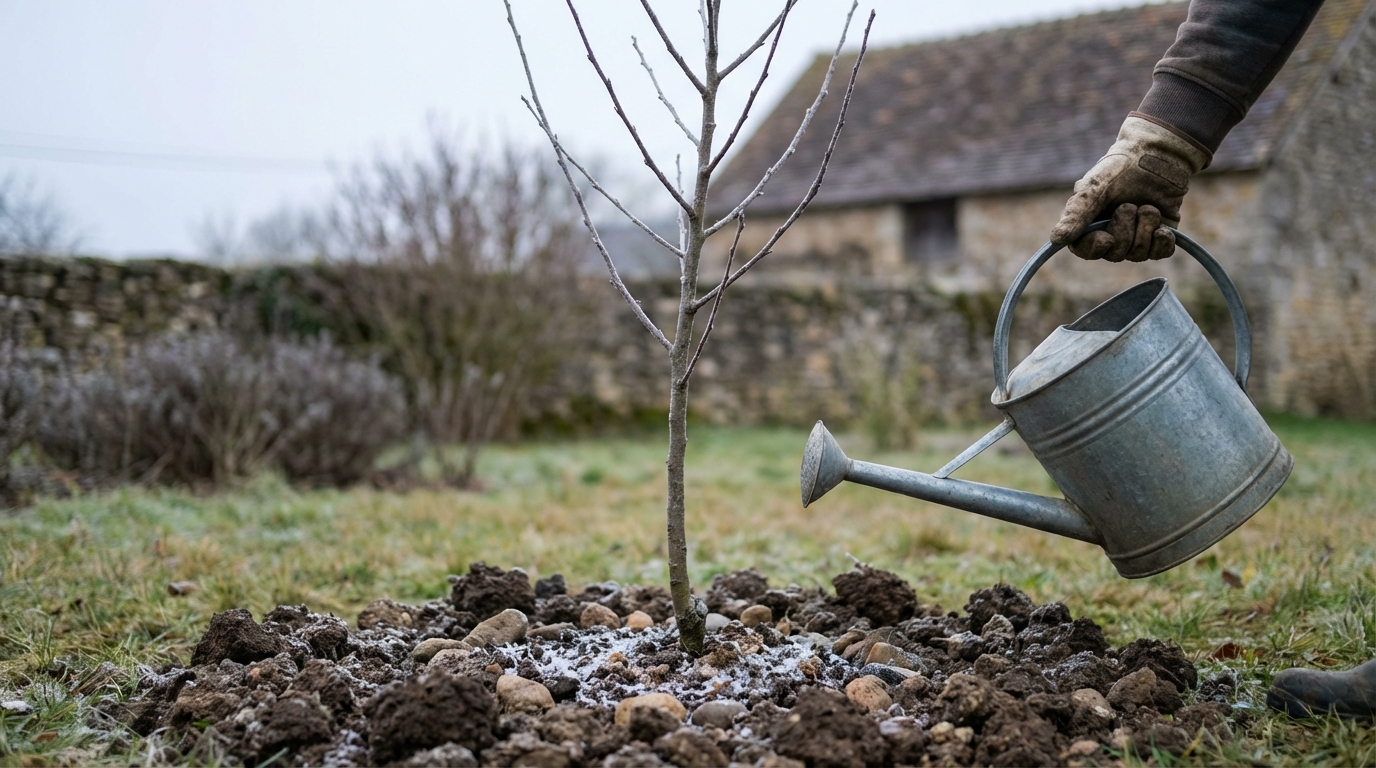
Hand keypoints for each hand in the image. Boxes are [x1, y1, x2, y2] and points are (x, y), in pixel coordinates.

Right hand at [1050, 114, 1210, 261]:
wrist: (1159, 154)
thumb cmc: (1122, 167)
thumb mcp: (1096, 187)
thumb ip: (1077, 213)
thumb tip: (1055, 240)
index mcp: (1090, 223)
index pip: (1086, 250)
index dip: (1096, 248)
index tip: (1106, 238)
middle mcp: (1111, 233)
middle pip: (1115, 254)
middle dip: (1125, 230)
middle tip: (1130, 206)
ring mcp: (1136, 236)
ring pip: (1138, 253)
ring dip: (1144, 228)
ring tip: (1148, 207)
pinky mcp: (1159, 235)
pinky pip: (1160, 253)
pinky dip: (1162, 242)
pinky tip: (1162, 227)